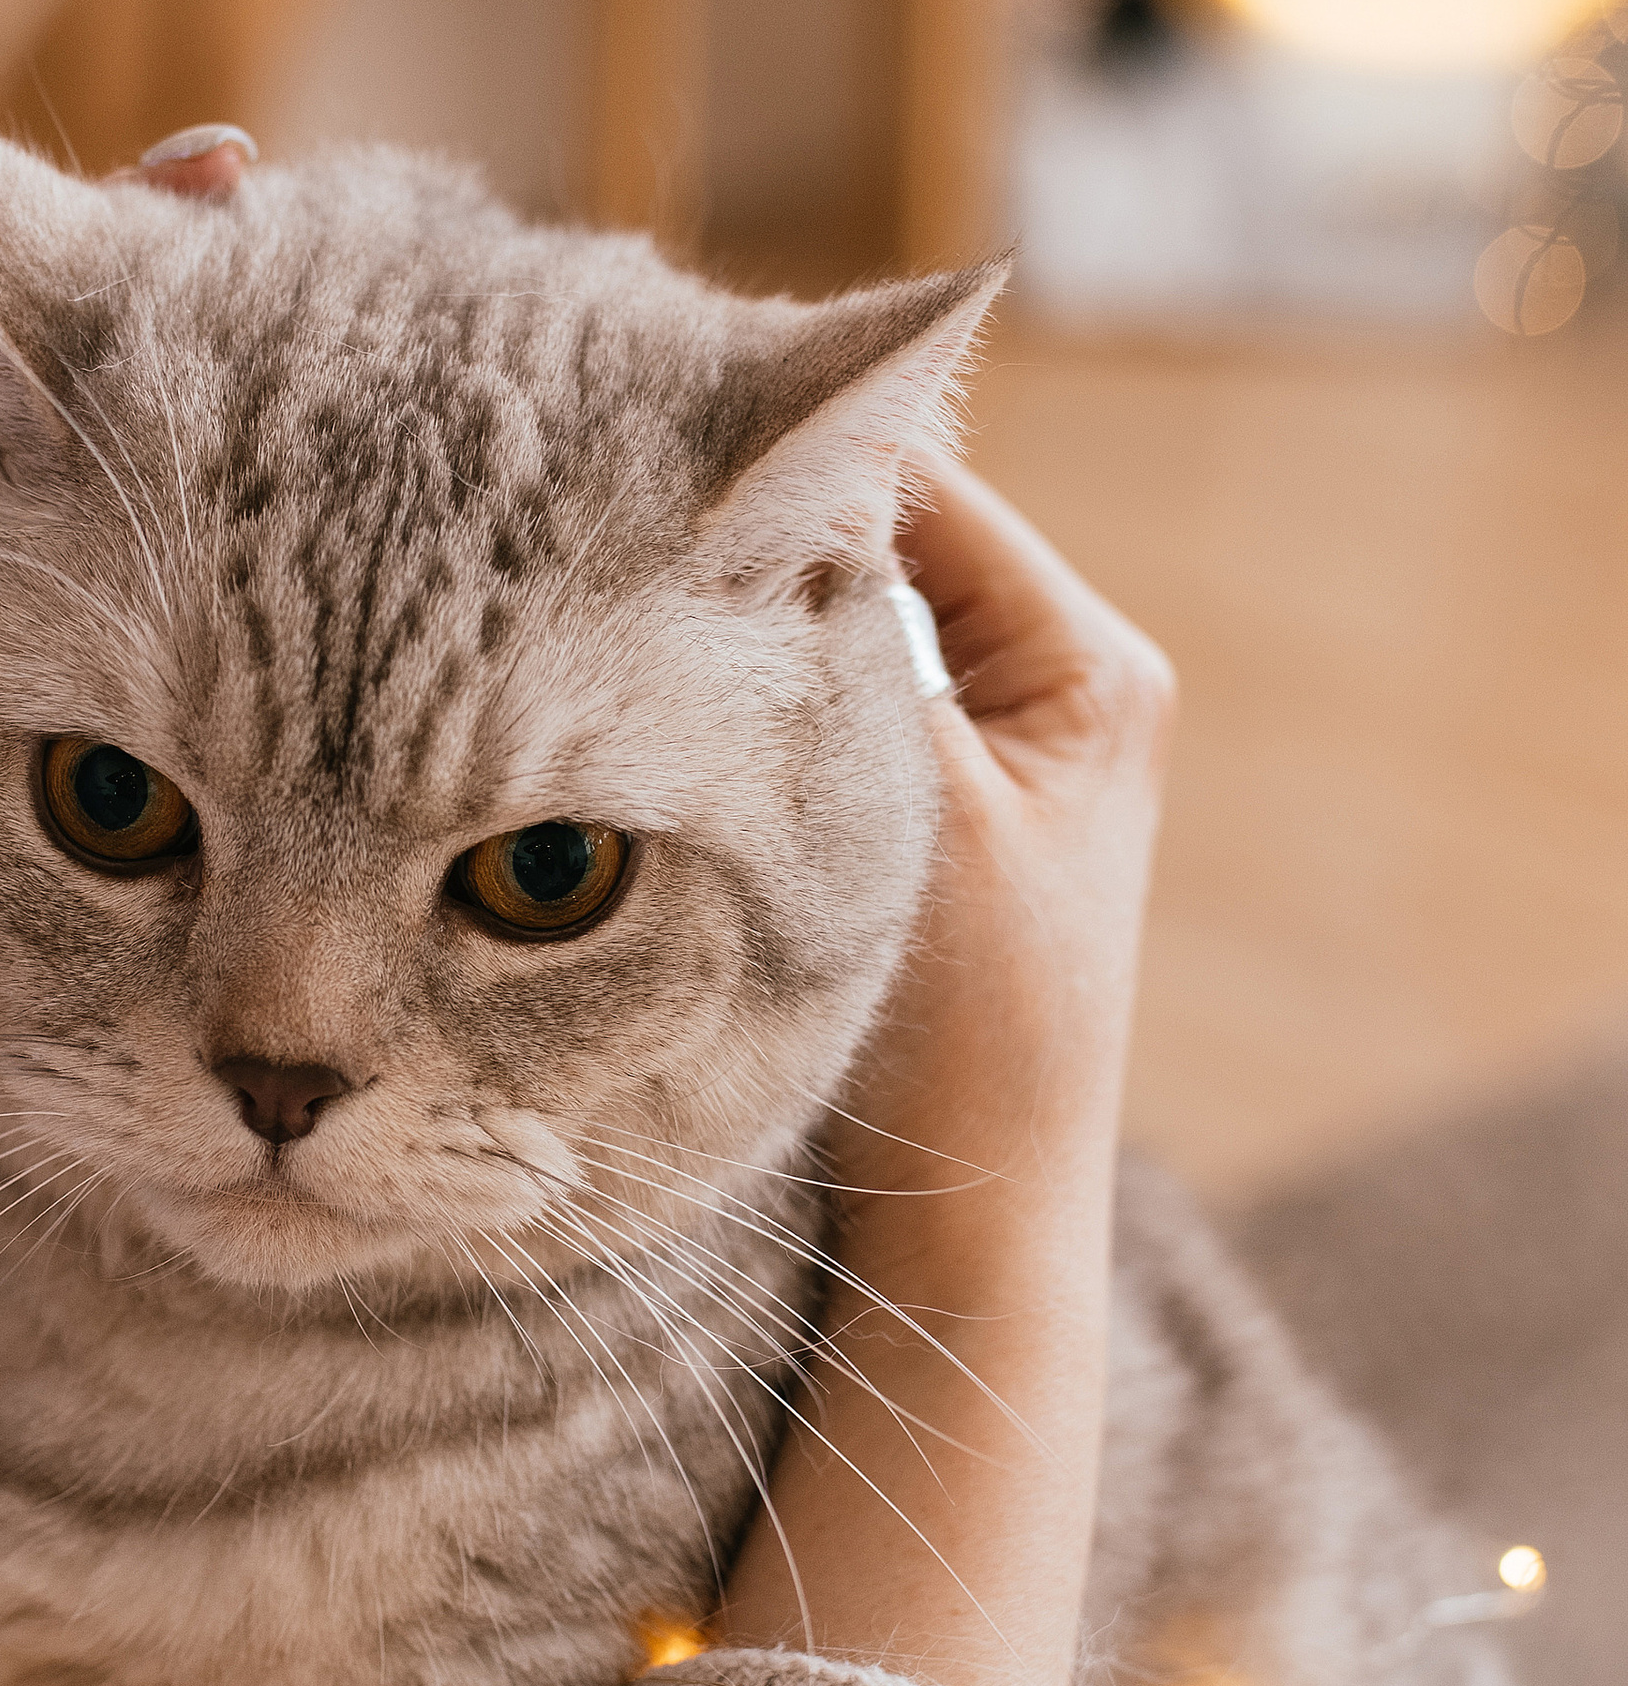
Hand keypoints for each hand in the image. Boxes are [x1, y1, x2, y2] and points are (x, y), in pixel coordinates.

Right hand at [717, 456, 1174, 1685]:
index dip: (786, 466)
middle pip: (866, 555)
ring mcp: (971, 762)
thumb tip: (763, 504)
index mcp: (1089, 671)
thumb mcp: (914, 823)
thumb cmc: (971, 1049)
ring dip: (726, 626)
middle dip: (745, 541)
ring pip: (819, 639)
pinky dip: (729, 705)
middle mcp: (1045, 693)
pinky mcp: (902, 829)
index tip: (643, 448)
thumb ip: (851, 664)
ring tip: (599, 594)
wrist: (962, 1237)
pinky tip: (630, 700)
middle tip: (597, 515)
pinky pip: (802, 719)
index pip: (921, 493)